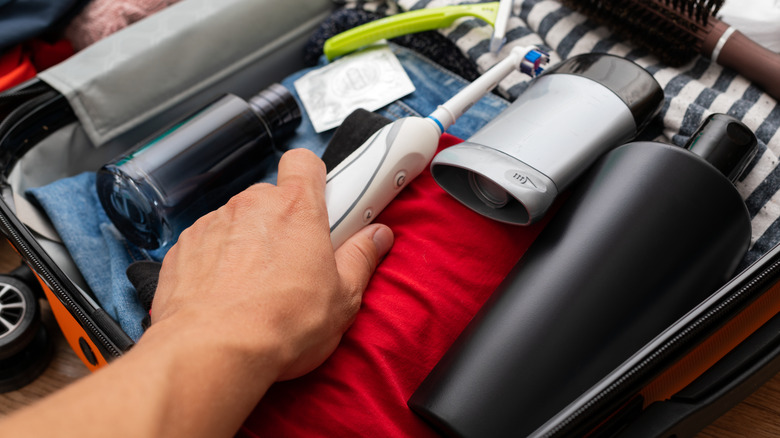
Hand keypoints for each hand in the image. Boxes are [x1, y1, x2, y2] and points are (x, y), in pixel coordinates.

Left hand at [150, 148, 393, 379]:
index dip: (314, 179)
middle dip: (285, 224)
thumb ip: (361, 258)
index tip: (326, 206)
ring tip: (260, 288)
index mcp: (296, 209)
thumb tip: (376, 238)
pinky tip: (230, 295)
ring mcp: (213, 224)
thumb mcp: (343, 298)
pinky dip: (219, 263)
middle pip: (272, 199)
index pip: (305, 163)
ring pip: (240, 223)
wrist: (212, 352)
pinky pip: (209, 245)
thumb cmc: (278, 324)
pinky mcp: (184, 248)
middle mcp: (252, 206)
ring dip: (251, 244)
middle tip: (298, 262)